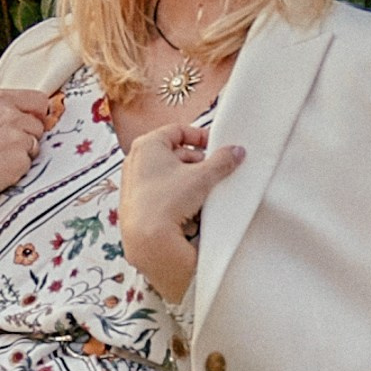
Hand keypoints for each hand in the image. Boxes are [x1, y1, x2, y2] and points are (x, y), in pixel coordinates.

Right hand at [0, 83, 63, 241]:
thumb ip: (3, 109)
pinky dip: (16, 169)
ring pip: (35, 145)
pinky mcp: (18, 159)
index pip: (39, 100)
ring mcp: (14, 137)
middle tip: (0, 146)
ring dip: (22, 153)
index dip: (37, 114)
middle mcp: (8, 114)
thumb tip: (32, 112)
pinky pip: (29, 164)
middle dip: (27, 136)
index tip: (30, 123)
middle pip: (39, 124)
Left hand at [117, 111, 244, 306]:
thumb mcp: (201, 177)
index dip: (200, 137)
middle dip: (198, 164)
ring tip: (203, 193)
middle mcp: (136, 160)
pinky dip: (178, 196)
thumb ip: (222, 161)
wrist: (147, 240)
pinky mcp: (138, 203)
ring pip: (170, 175)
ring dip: (190, 182)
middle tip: (215, 173)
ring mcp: (135, 183)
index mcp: (147, 144)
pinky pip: (163, 192)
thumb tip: (235, 152)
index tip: (216, 148)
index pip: (179, 130)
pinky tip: (189, 208)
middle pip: (176, 154)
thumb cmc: (165, 202)